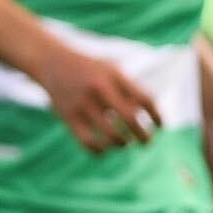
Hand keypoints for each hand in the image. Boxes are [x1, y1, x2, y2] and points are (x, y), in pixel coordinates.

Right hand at [30, 43, 162, 152]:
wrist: (52, 62)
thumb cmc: (90, 69)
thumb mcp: (111, 69)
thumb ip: (130, 89)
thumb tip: (151, 116)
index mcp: (114, 75)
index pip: (144, 98)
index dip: (157, 115)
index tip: (160, 126)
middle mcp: (99, 88)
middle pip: (130, 119)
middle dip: (144, 135)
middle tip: (147, 142)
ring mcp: (83, 103)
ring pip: (112, 134)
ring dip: (123, 143)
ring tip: (125, 143)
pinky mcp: (68, 116)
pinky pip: (89, 142)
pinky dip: (100, 150)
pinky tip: (104, 148)